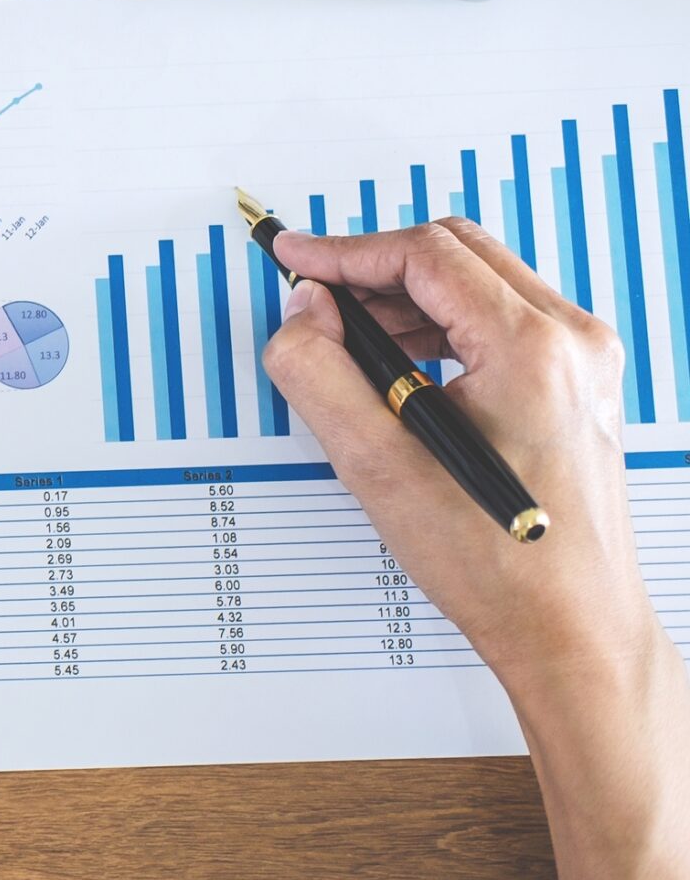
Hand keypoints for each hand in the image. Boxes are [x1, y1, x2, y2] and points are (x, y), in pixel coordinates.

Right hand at [262, 216, 657, 704]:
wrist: (570, 629)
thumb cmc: (497, 565)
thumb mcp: (377, 465)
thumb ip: (320, 372)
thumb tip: (305, 311)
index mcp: (532, 350)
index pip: (424, 254)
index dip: (345, 250)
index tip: (295, 259)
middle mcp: (572, 342)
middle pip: (457, 251)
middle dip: (375, 266)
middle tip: (315, 297)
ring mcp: (583, 362)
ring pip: (479, 280)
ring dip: (406, 295)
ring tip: (351, 341)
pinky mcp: (578, 384)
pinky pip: (500, 318)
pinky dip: (441, 323)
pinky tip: (401, 366)